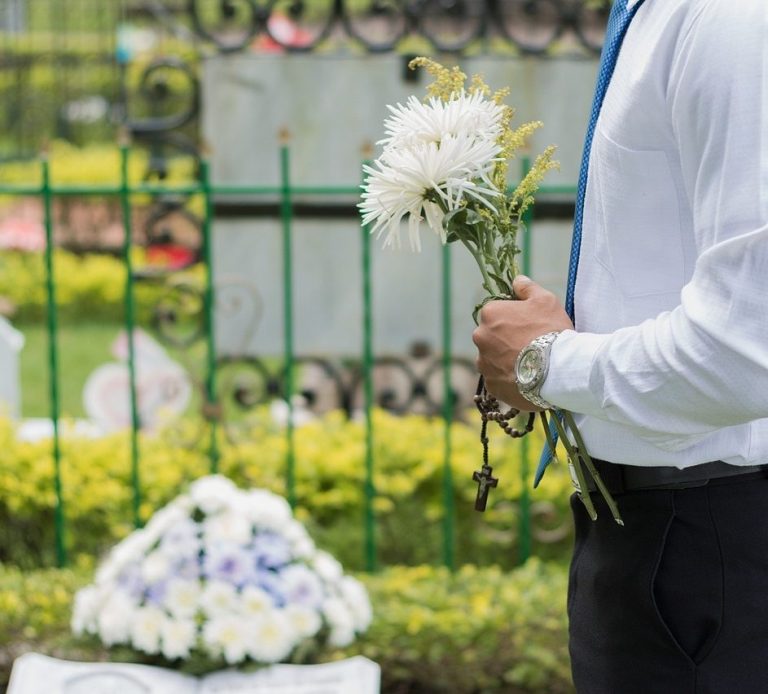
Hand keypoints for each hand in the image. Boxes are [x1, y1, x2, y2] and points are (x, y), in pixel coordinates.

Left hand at [472, 275, 573, 410]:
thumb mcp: (545, 301)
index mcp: (490, 314)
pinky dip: (508, 379)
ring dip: (504, 360)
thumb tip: (516, 280)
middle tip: (529, 345)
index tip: (527, 326)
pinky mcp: (491, 385)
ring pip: (492, 359)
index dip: (512, 319)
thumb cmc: (551, 330)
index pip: (495, 313)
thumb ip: (527, 288)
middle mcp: (480, 337)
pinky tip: (525, 378)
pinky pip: (497, 379)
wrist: (558, 369)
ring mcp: (484, 363)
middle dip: (505, 340)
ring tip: (528, 365)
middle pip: (491, 336)